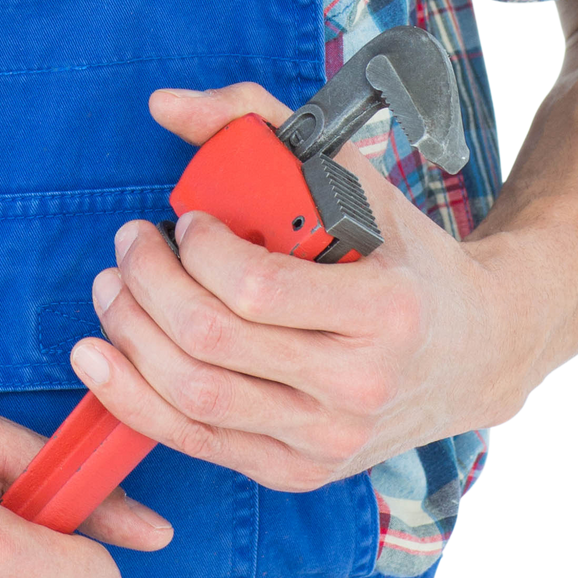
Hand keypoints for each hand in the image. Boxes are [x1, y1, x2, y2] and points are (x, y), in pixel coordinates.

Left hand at [68, 82, 520, 492]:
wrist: (473, 354)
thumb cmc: (404, 258)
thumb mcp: (351, 177)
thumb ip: (256, 123)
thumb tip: (165, 105)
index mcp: (385, 311)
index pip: (256, 288)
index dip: (198, 251)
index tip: (187, 221)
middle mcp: (358, 386)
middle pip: (210, 341)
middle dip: (147, 284)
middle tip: (130, 244)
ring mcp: (326, 440)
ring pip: (192, 396)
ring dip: (129, 335)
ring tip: (114, 288)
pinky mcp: (295, 471)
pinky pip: (194, 440)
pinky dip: (134, 397)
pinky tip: (104, 356)